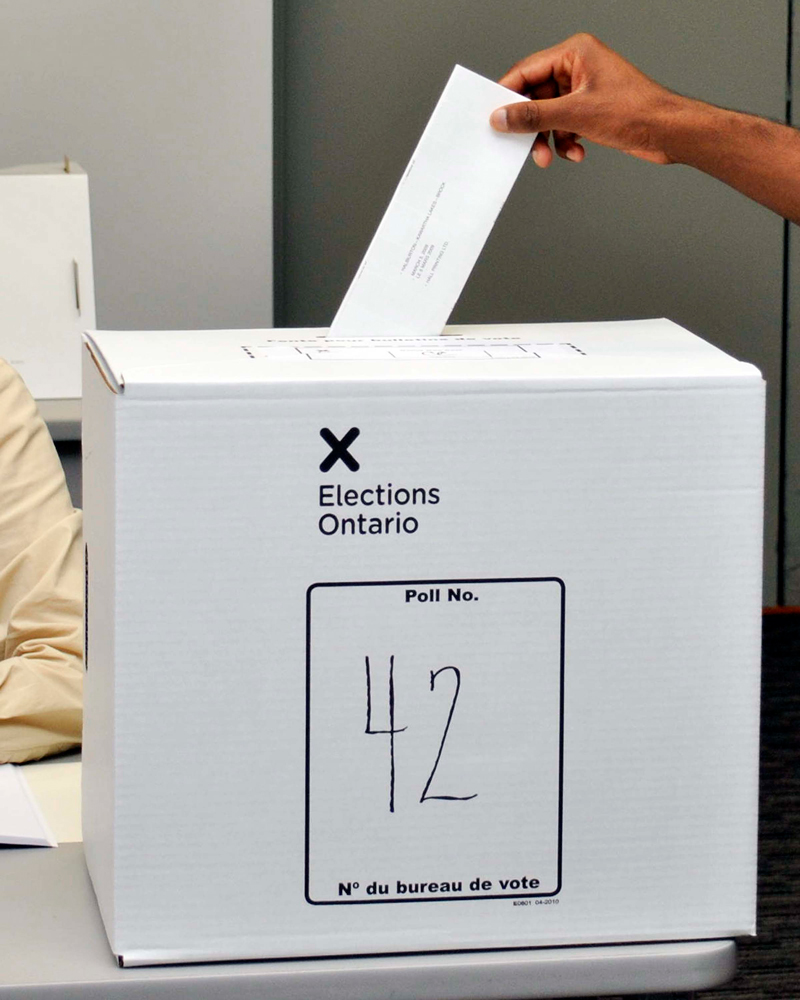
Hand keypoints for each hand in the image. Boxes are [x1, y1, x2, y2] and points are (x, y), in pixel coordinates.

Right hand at [490, 33, 683, 167]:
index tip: (494, 117)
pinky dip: (565, 142)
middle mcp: (578, 67)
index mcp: (575, 52)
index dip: (508, 95)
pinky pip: (563, 125)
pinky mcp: (591, 109)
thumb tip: (503, 117)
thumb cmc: (636, 111)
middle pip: (536, 96)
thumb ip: (534, 116)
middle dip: (532, 126)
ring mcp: (584, 89)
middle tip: (525, 147)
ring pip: (549, 115)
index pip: (527, 71)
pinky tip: (576, 152)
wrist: (668, 132)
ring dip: (548, 139)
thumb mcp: (576, 114)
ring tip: (550, 156)